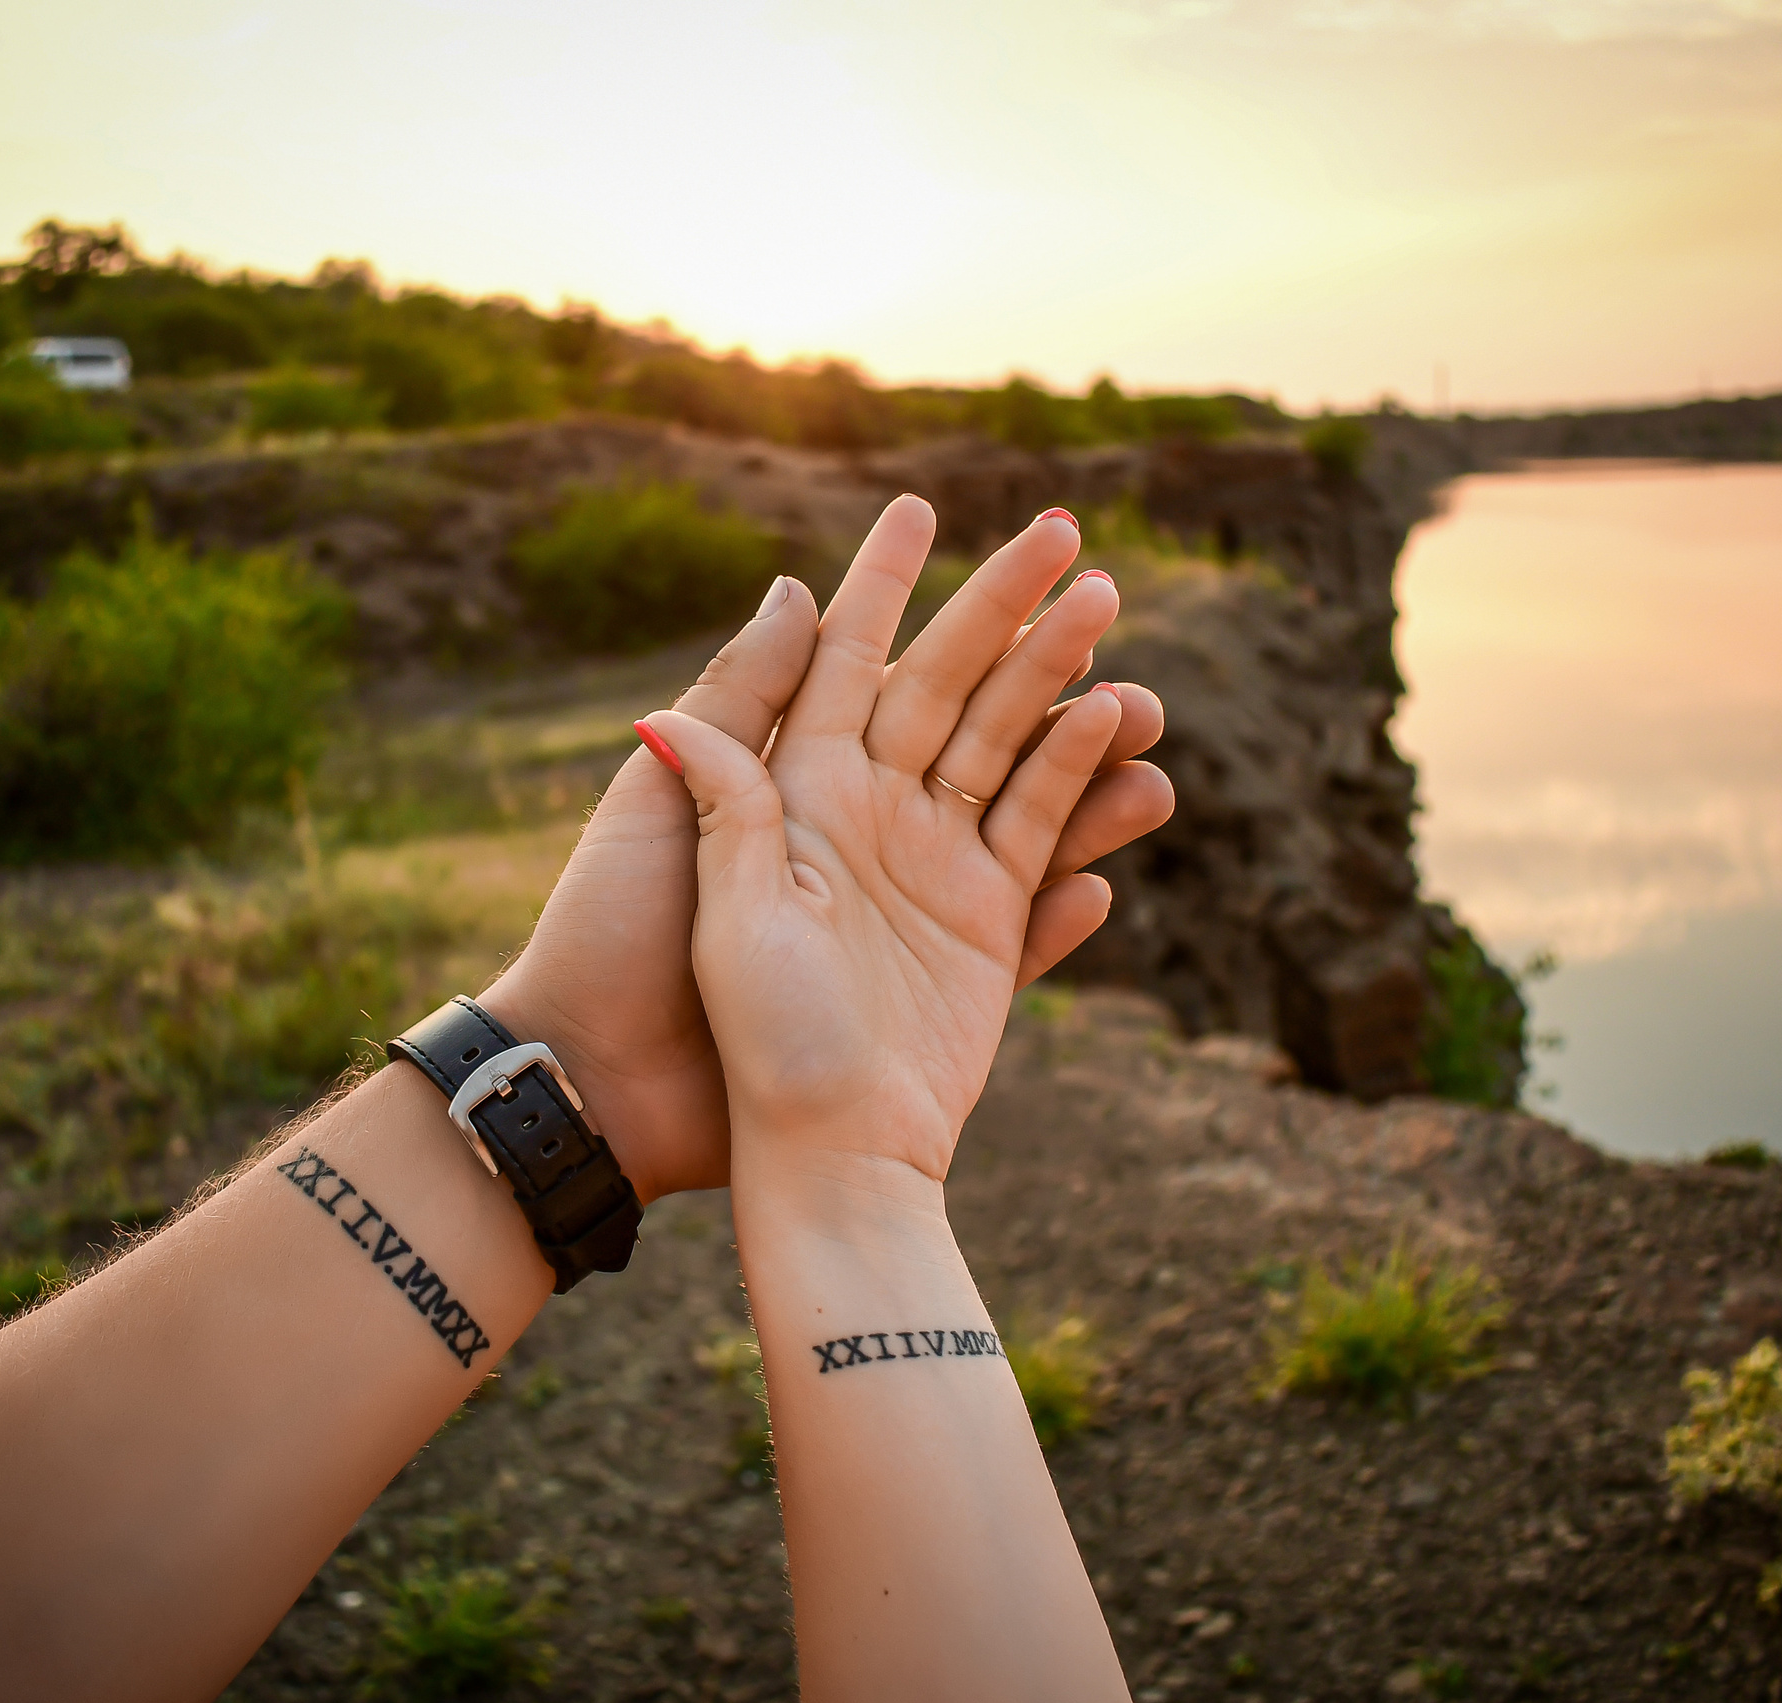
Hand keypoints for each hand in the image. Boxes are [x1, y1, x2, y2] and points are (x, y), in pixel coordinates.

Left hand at [639, 497, 1169, 1183]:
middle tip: (1075, 545)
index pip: (853, 658)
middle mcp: (869, 817)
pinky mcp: (976, 949)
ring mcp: (928, 881)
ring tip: (1137, 684)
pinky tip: (1133, 795)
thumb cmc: (644, 973)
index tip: (920, 505)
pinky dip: (1085, 838)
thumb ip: (736, 733)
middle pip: (960, 695)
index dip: (886, 582)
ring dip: (1078, 721)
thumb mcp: (668, 840)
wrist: (673, 1117)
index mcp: (797, 782)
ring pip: (1022, 774)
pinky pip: (1042, 875)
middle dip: (1016, 620)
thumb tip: (784, 595)